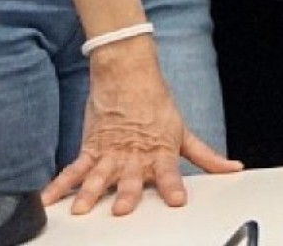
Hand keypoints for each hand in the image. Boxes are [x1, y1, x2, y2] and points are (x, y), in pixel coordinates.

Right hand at [42, 38, 240, 215]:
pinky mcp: (91, 147)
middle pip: (132, 178)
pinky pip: (74, 169)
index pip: (170, 173)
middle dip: (128, 194)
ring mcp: (111, 153)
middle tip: (123, 208)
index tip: (176, 202)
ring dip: (91, 193)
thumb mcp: (184, 131)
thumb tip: (234, 169)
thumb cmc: (157, 105)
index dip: (173, 188)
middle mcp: (135, 156)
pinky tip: (49, 199)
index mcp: (160, 152)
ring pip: (99, 176)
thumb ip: (206, 156)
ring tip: (81, 208)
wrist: (128, 73)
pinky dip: (60, 185)